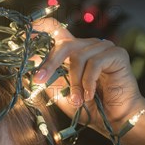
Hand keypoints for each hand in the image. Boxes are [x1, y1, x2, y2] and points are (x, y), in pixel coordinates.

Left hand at [31, 18, 144, 134]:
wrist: (112, 119)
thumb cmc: (88, 106)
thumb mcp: (62, 93)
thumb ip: (49, 78)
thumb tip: (31, 64)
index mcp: (74, 52)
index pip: (57, 30)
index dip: (42, 25)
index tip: (27, 27)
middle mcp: (88, 46)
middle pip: (64, 44)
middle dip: (50, 63)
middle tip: (39, 80)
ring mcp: (103, 48)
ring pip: (79, 57)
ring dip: (74, 83)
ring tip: (77, 100)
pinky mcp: (116, 54)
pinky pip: (96, 62)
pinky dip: (89, 82)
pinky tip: (89, 95)